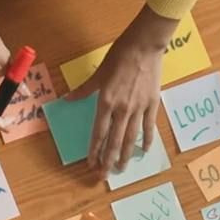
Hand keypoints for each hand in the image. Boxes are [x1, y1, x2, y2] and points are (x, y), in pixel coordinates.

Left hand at [68, 9, 171, 172]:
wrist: (145, 44)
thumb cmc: (120, 55)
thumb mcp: (99, 72)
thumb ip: (84, 90)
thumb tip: (68, 99)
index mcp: (106, 102)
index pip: (99, 132)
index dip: (94, 150)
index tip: (90, 164)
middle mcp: (122, 109)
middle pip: (114, 141)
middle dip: (108, 160)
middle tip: (104, 175)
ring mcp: (139, 108)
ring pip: (131, 138)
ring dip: (126, 155)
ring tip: (122, 169)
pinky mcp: (152, 103)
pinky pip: (149, 126)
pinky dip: (147, 140)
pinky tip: (145, 151)